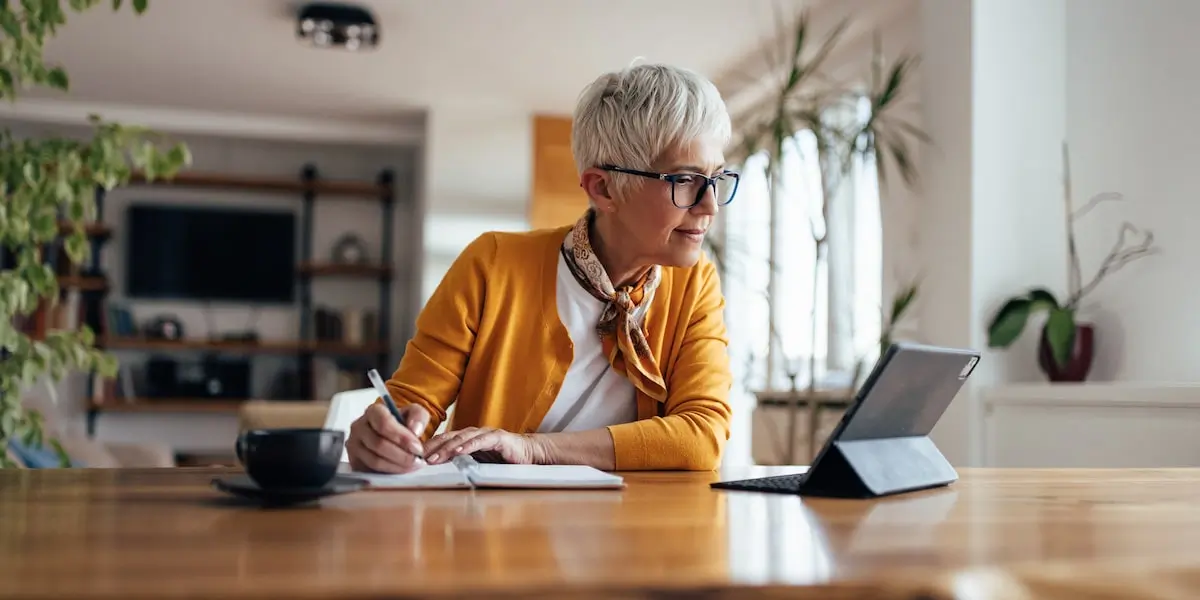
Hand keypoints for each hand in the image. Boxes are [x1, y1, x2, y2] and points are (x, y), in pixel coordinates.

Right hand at [346, 402, 429, 473]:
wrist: (390, 436)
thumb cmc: (400, 424)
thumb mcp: (413, 413)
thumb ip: (418, 416)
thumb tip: (415, 430)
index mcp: (373, 411)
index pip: (383, 423)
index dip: (401, 437)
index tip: (417, 447)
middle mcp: (359, 427)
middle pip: (379, 444)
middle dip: (402, 455)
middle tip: (418, 460)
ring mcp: (354, 446)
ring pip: (375, 460)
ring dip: (397, 466)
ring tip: (413, 466)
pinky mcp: (354, 462)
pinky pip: (371, 471)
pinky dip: (389, 473)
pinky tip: (402, 470)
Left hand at [423, 427, 539, 464]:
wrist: (529, 454)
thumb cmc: (502, 459)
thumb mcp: (478, 463)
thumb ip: (461, 464)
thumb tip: (439, 473)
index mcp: (466, 439)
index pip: (443, 441)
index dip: (428, 447)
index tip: (413, 457)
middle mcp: (473, 434)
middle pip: (448, 437)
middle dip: (432, 448)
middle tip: (418, 458)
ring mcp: (486, 434)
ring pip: (461, 438)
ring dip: (446, 448)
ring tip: (433, 458)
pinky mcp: (498, 438)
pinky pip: (481, 441)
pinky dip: (469, 446)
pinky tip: (458, 451)